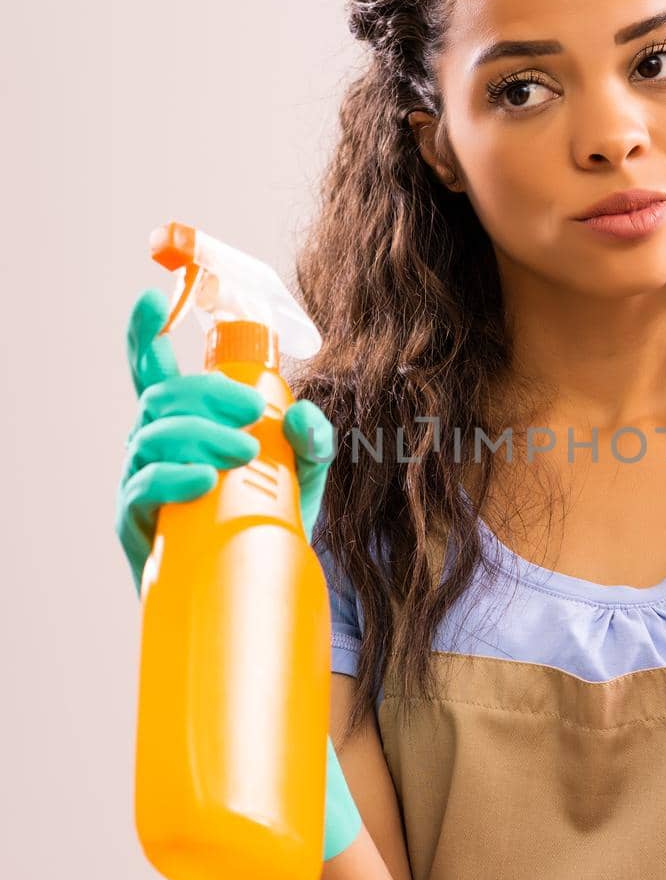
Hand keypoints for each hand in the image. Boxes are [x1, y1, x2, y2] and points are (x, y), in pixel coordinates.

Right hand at [116, 288, 335, 593]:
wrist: (250, 584)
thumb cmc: (267, 518)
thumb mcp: (305, 474)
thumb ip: (314, 440)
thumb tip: (301, 417)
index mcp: (182, 421)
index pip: (152, 368)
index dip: (146, 331)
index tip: (153, 294)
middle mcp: (153, 443)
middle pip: (162, 397)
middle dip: (206, 395)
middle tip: (255, 414)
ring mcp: (140, 480)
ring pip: (153, 437)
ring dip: (199, 435)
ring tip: (245, 452)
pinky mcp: (137, 521)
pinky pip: (144, 488)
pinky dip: (173, 477)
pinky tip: (203, 479)